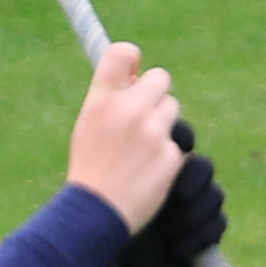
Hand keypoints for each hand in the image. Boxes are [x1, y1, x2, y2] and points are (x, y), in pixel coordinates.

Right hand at [67, 42, 182, 232]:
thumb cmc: (90, 169)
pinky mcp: (170, 155)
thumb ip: (111, 99)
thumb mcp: (88, 125)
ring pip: (173, 110)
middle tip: (146, 115)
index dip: (132, 59)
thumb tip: (137, 76)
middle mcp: (127, 110)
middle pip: (161, 78)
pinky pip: (176, 145)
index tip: (134, 73)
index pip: (123, 53)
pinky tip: (148, 172)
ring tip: (142, 150)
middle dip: (156, 94)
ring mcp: (152, 132)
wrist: (94, 213)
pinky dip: (167, 157)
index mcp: (101, 100)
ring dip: (164, 125)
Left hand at [104, 126, 227, 266]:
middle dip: (189, 185)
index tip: (173, 153)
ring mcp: (198, 205)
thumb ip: (126, 164)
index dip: (180, 143)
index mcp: (157, 166)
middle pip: (204, 166)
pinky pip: (219, 223)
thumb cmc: (114, 233)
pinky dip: (199, 238)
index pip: (182, 142)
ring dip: (192, 216)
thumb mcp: (115, 195)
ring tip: (167, 233)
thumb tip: (136, 138)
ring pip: (215, 195)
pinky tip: (177, 249)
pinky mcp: (209, 230)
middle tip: (171, 199)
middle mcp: (180, 182)